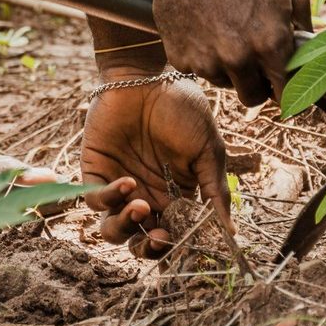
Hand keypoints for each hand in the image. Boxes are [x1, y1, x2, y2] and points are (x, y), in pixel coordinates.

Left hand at [81, 67, 229, 257]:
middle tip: (159, 239)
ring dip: (127, 228)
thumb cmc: (181, 108)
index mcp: (174, 194)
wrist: (146, 76)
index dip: (177, 247)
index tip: (185, 246)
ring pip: (114, 230)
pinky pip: (96, 201)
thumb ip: (215, 191)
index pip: (173, 234)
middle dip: (148, 249)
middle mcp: (145, 195)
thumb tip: (231, 233)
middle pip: (141, 241)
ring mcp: (118, 186)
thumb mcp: (208, 151)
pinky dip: (110, 199)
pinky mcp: (94, 172)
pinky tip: (128, 182)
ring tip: (140, 207)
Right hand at [151, 0, 311, 106]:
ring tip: (223, 34)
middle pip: (251, 97)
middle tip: (252, 61)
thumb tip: (312, 47)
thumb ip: (304, 22)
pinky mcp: (180, 58)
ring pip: (222, 83)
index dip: (284, 89)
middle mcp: (238, 58)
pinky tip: (201, 29)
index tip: (280, 82)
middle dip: (256, 84)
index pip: (285, 94)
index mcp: (270, 44)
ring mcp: (206, 61)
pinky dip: (199, 56)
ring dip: (226, 68)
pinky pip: (196, 69)